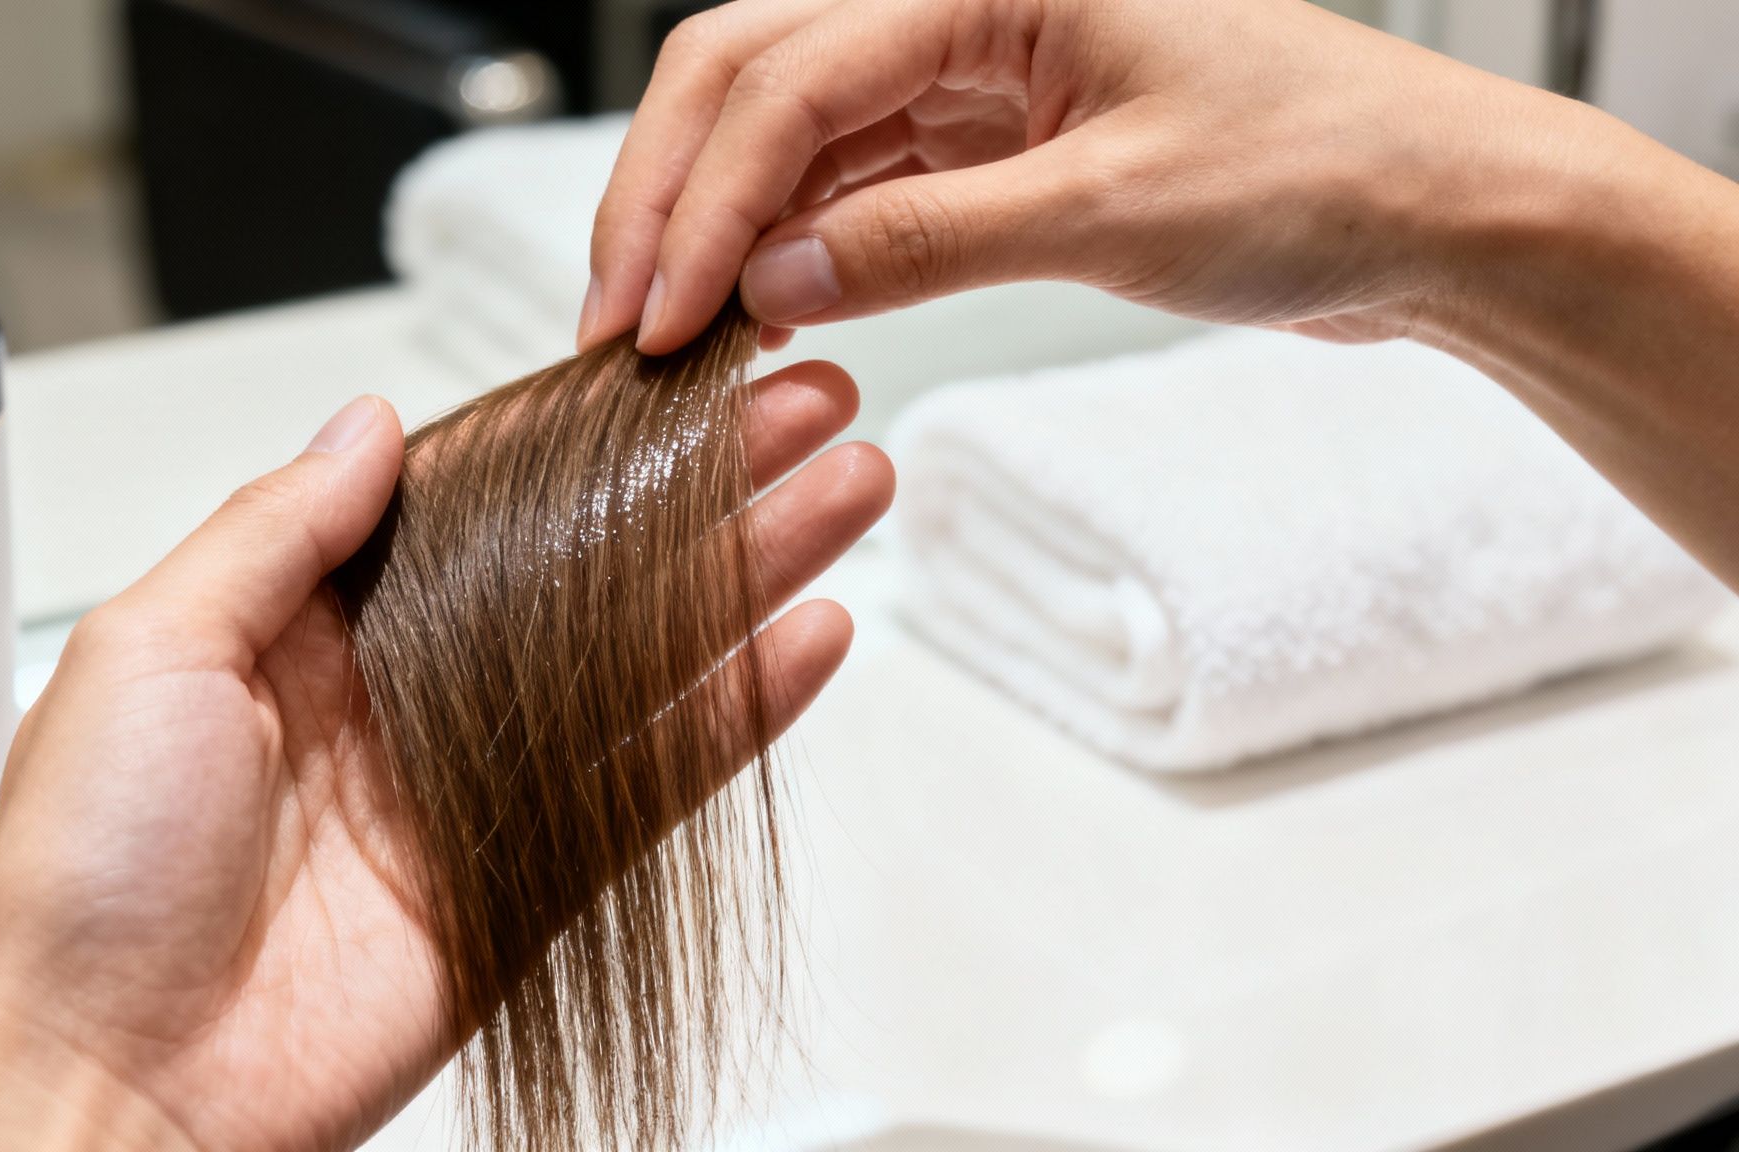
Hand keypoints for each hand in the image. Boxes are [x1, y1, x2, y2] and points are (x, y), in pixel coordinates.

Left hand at [0, 366, 892, 1151]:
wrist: (114, 1091)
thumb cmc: (87, 882)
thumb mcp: (149, 651)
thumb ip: (275, 531)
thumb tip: (369, 423)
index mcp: (309, 626)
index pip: (482, 495)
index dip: (582, 430)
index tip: (671, 365)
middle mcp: (411, 694)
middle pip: (591, 559)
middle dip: (704, 479)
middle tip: (804, 405)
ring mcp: (482, 784)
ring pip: (648, 653)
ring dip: (751, 570)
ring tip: (848, 487)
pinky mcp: (535, 879)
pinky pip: (658, 778)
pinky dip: (742, 711)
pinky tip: (811, 636)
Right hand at [580, 0, 1738, 590]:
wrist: (1430, 211)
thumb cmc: (1318, 169)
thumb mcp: (1114, 210)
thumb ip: (928, 243)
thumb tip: (772, 285)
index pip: (787, 79)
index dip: (701, 202)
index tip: (652, 317)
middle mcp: (962, 7)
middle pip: (749, 75)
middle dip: (668, 193)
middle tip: (615, 317)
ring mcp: (971, 75)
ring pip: (788, 134)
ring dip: (719, 229)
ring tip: (667, 336)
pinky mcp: (988, 144)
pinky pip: (852, 186)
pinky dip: (795, 251)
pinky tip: (759, 318)